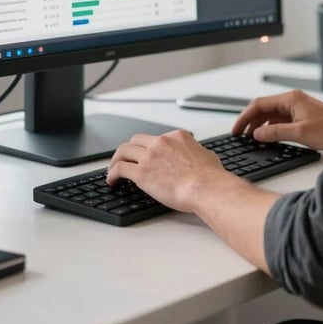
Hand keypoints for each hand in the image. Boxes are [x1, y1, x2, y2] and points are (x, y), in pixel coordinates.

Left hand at [106, 129, 228, 211]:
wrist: (204, 187)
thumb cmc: (210, 177)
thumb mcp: (207, 155)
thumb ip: (197, 153)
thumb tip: (198, 156)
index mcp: (178, 136)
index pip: (158, 138)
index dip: (150, 148)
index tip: (147, 156)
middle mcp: (162, 142)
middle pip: (137, 140)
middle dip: (130, 149)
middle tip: (126, 159)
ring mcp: (150, 156)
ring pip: (124, 150)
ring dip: (116, 159)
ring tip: (113, 169)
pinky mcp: (141, 172)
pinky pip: (119, 168)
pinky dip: (112, 173)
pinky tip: (112, 181)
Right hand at [231, 90, 322, 149]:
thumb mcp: (299, 134)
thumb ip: (275, 133)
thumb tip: (256, 135)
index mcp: (290, 99)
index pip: (259, 104)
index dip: (244, 117)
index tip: (236, 129)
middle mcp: (293, 100)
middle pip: (264, 108)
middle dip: (250, 121)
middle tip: (240, 135)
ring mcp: (298, 108)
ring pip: (272, 115)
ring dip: (260, 126)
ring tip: (251, 138)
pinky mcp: (302, 116)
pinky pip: (281, 120)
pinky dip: (271, 128)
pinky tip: (268, 138)